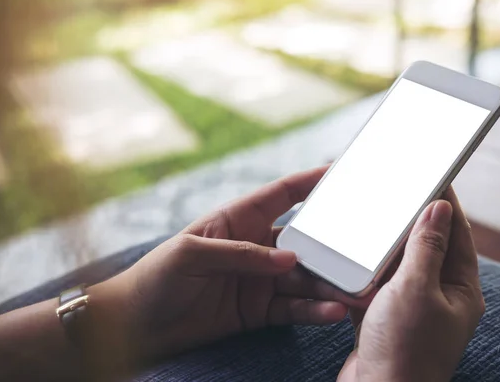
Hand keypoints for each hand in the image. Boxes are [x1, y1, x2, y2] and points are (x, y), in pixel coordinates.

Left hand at [92, 166, 355, 369]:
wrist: (137, 324)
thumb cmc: (157, 276)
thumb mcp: (191, 253)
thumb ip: (241, 254)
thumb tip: (289, 259)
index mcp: (238, 220)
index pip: (283, 195)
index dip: (312, 182)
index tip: (343, 174)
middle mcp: (256, 247)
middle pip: (304, 241)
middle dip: (333, 247)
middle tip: (362, 252)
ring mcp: (260, 280)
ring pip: (304, 278)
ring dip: (330, 284)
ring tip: (357, 291)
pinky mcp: (258, 310)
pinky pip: (293, 309)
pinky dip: (313, 311)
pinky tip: (332, 312)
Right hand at [338, 187, 484, 381]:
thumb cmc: (404, 350)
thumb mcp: (417, 289)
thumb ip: (426, 248)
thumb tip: (440, 209)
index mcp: (459, 289)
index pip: (457, 234)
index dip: (446, 204)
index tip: (435, 176)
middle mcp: (438, 297)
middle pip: (428, 247)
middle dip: (412, 221)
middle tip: (398, 191)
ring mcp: (411, 308)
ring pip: (399, 265)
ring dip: (385, 245)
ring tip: (373, 217)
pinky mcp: (385, 318)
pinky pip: (378, 284)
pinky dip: (366, 270)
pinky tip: (353, 255)